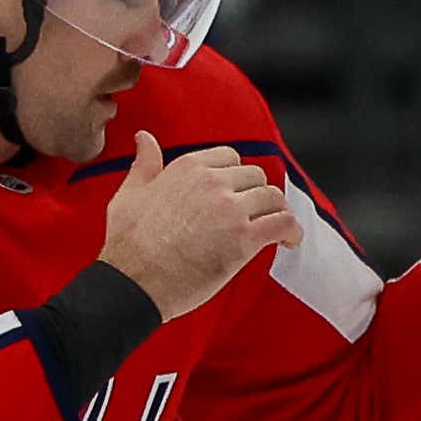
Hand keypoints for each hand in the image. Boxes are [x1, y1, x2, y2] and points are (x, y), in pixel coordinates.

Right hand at [101, 142, 299, 316]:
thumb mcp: (130, 193)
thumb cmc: (128, 244)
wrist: (134, 282)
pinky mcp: (244, 239)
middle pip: (255, 176)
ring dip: (277, 211)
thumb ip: (144, 164)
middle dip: (257, 195)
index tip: (237, 193)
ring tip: (278, 228)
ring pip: (273, 197)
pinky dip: (292, 231)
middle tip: (257, 214)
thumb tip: (145, 138)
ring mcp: (231, 210)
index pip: (230, 157)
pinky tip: (290, 241)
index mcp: (188, 167)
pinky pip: (282, 224)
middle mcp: (213, 182)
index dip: (237, 177)